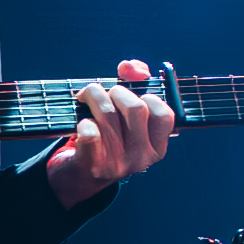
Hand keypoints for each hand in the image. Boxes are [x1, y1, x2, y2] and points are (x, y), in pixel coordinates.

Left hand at [45, 60, 179, 206]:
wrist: (80, 176)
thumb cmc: (107, 136)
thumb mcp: (126, 115)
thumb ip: (135, 82)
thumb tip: (129, 67)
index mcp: (156, 147)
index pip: (163, 114)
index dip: (147, 97)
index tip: (133, 95)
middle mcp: (142, 158)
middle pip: (136, 108)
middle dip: (117, 91)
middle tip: (105, 93)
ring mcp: (119, 163)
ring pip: (108, 114)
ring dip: (93, 96)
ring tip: (86, 96)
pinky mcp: (94, 165)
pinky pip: (90, 134)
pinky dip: (84, 122)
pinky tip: (82, 123)